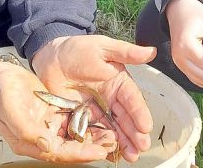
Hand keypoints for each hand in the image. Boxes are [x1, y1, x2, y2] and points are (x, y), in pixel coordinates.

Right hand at [0, 61, 115, 162]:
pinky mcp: (54, 115)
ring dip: (92, 138)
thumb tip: (47, 145)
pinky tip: (101, 123)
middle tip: (111, 145)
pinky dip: (87, 124)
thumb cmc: (1, 93)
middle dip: (91, 148)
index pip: (57, 153)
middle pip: (69, 149)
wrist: (0, 76)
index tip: (98, 152)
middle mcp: (40, 138)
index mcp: (28, 142)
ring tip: (111, 136)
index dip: (79, 154)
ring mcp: (48, 127)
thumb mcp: (10, 110)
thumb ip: (28, 130)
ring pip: (74, 137)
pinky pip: (73, 123)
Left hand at [31, 35, 156, 161]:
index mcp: (119, 83)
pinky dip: (100, 142)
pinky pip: (92, 132)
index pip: (132, 100)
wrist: (50, 57)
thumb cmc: (77, 48)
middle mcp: (111, 99)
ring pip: (112, 129)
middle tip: (141, 147)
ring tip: (131, 156)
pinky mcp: (81, 118)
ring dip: (122, 143)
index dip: (139, 113)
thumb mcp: (103, 47)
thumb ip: (126, 52)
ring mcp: (97, 110)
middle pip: (125, 119)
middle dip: (134, 134)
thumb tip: (152, 51)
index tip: (146, 126)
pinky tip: (108, 153)